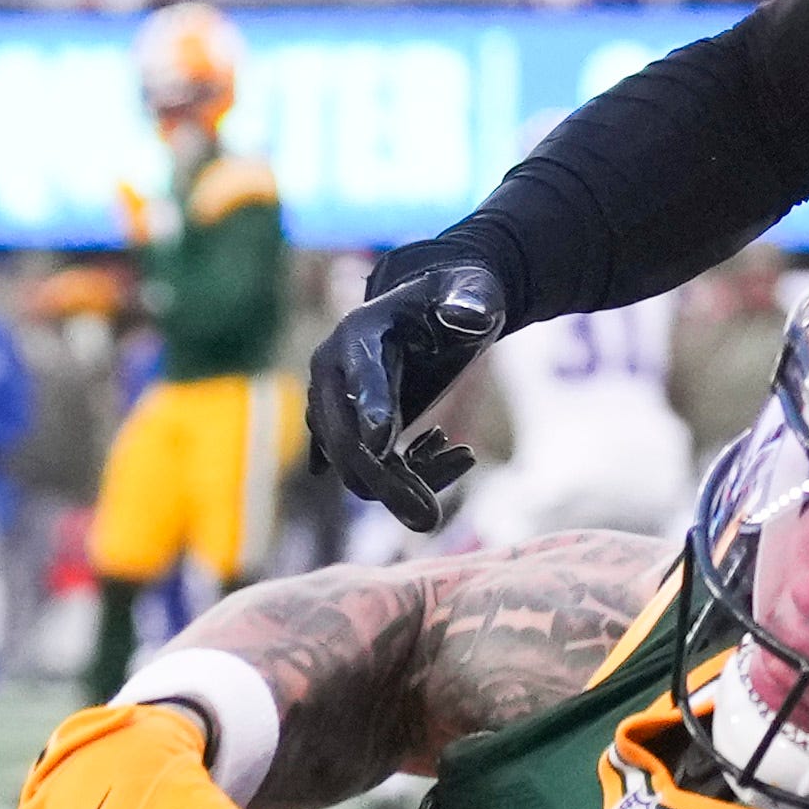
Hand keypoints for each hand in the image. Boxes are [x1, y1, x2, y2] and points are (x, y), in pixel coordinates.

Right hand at [307, 252, 507, 528]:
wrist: (446, 308)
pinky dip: (404, 479)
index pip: (358, 379)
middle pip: (344, 442)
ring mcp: (337, 406)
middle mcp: (333, 375)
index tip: (385, 447)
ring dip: (404, 484)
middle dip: (386, 481)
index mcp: (356, 336)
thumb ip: (470, 301)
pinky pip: (365, 471)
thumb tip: (468, 317)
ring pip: (354, 468)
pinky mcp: (353, 430)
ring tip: (463, 457)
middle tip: (431, 517)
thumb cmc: (461, 294)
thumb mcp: (474, 291)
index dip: (371, 410)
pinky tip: (452, 452)